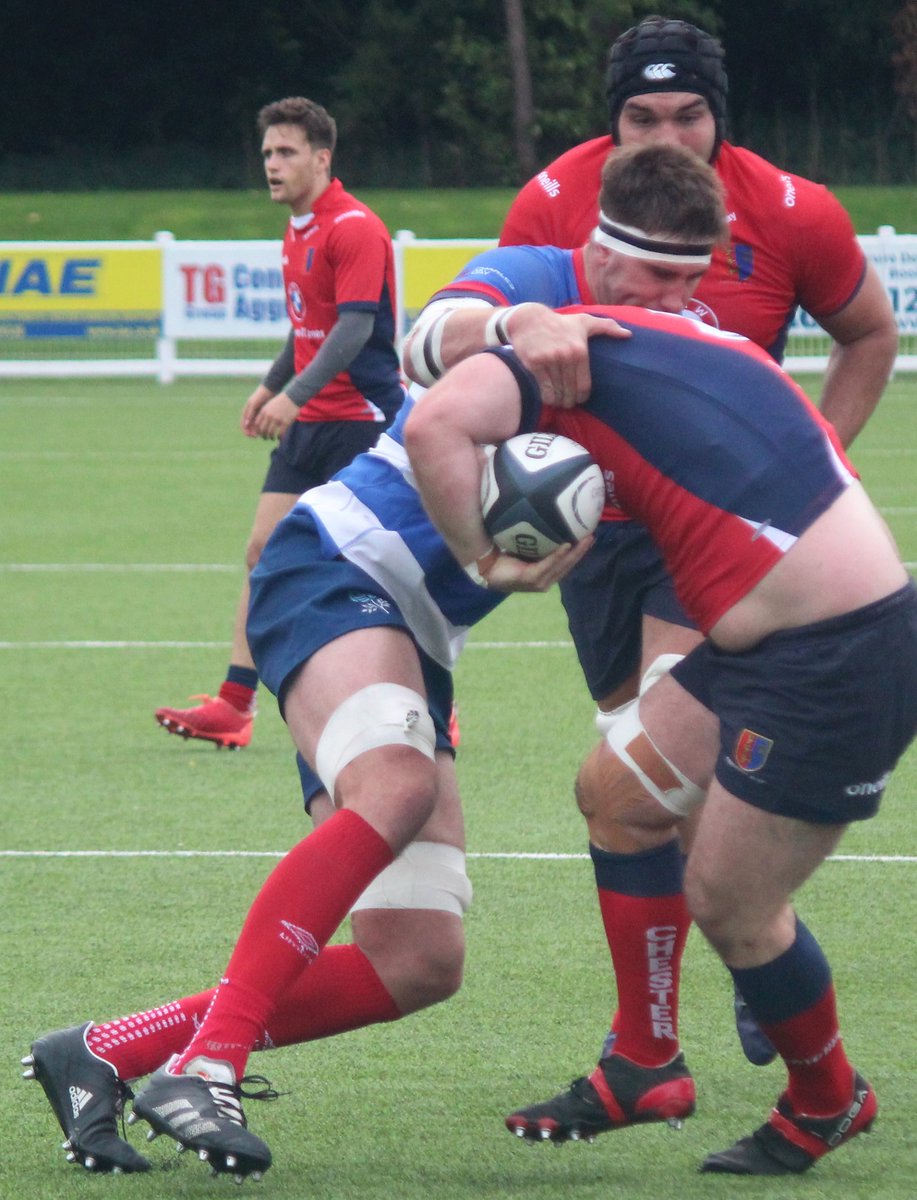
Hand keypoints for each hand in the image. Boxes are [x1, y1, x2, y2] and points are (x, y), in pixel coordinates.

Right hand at [240, 385, 272, 435]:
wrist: (269, 391)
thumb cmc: (260, 396)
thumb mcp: (254, 404)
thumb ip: (250, 414)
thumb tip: (246, 425)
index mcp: (246, 413)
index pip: (243, 425)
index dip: (246, 431)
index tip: (251, 435)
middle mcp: (250, 416)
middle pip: (249, 428)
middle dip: (252, 433)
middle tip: (257, 436)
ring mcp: (256, 416)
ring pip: (255, 427)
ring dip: (257, 432)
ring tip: (262, 434)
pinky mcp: (262, 416)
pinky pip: (261, 424)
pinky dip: (262, 428)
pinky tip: (266, 431)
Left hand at [248, 392, 299, 439]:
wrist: (293, 397)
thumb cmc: (281, 401)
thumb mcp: (270, 405)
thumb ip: (265, 413)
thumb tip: (261, 423)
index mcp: (264, 411)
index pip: (257, 424)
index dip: (258, 430)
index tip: (260, 433)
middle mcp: (269, 416)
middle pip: (263, 430)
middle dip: (263, 435)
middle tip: (266, 438)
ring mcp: (277, 419)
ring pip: (271, 433)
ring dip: (271, 437)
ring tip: (272, 438)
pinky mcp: (285, 422)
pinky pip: (280, 433)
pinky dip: (279, 437)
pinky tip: (280, 438)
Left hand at [481, 535, 593, 591]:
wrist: (485, 566)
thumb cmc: (501, 555)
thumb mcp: (523, 544)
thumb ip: (534, 534)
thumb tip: (539, 510)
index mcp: (544, 572)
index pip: (565, 562)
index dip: (578, 551)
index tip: (588, 536)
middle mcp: (545, 579)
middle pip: (568, 564)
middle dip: (581, 551)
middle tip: (592, 536)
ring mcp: (539, 581)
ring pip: (562, 566)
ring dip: (575, 553)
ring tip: (585, 539)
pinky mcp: (532, 580)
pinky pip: (548, 566)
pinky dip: (558, 556)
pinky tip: (566, 546)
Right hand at [510, 312, 629, 408]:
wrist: (529, 319)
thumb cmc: (560, 323)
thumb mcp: (584, 321)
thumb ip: (607, 327)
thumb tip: (628, 335)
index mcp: (580, 350)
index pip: (584, 385)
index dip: (582, 397)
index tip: (580, 399)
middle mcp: (566, 356)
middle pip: (570, 391)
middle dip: (570, 402)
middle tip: (568, 404)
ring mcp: (549, 360)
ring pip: (556, 392)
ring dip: (558, 401)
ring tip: (559, 402)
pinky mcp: (534, 363)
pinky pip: (543, 388)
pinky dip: (547, 397)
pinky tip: (548, 398)